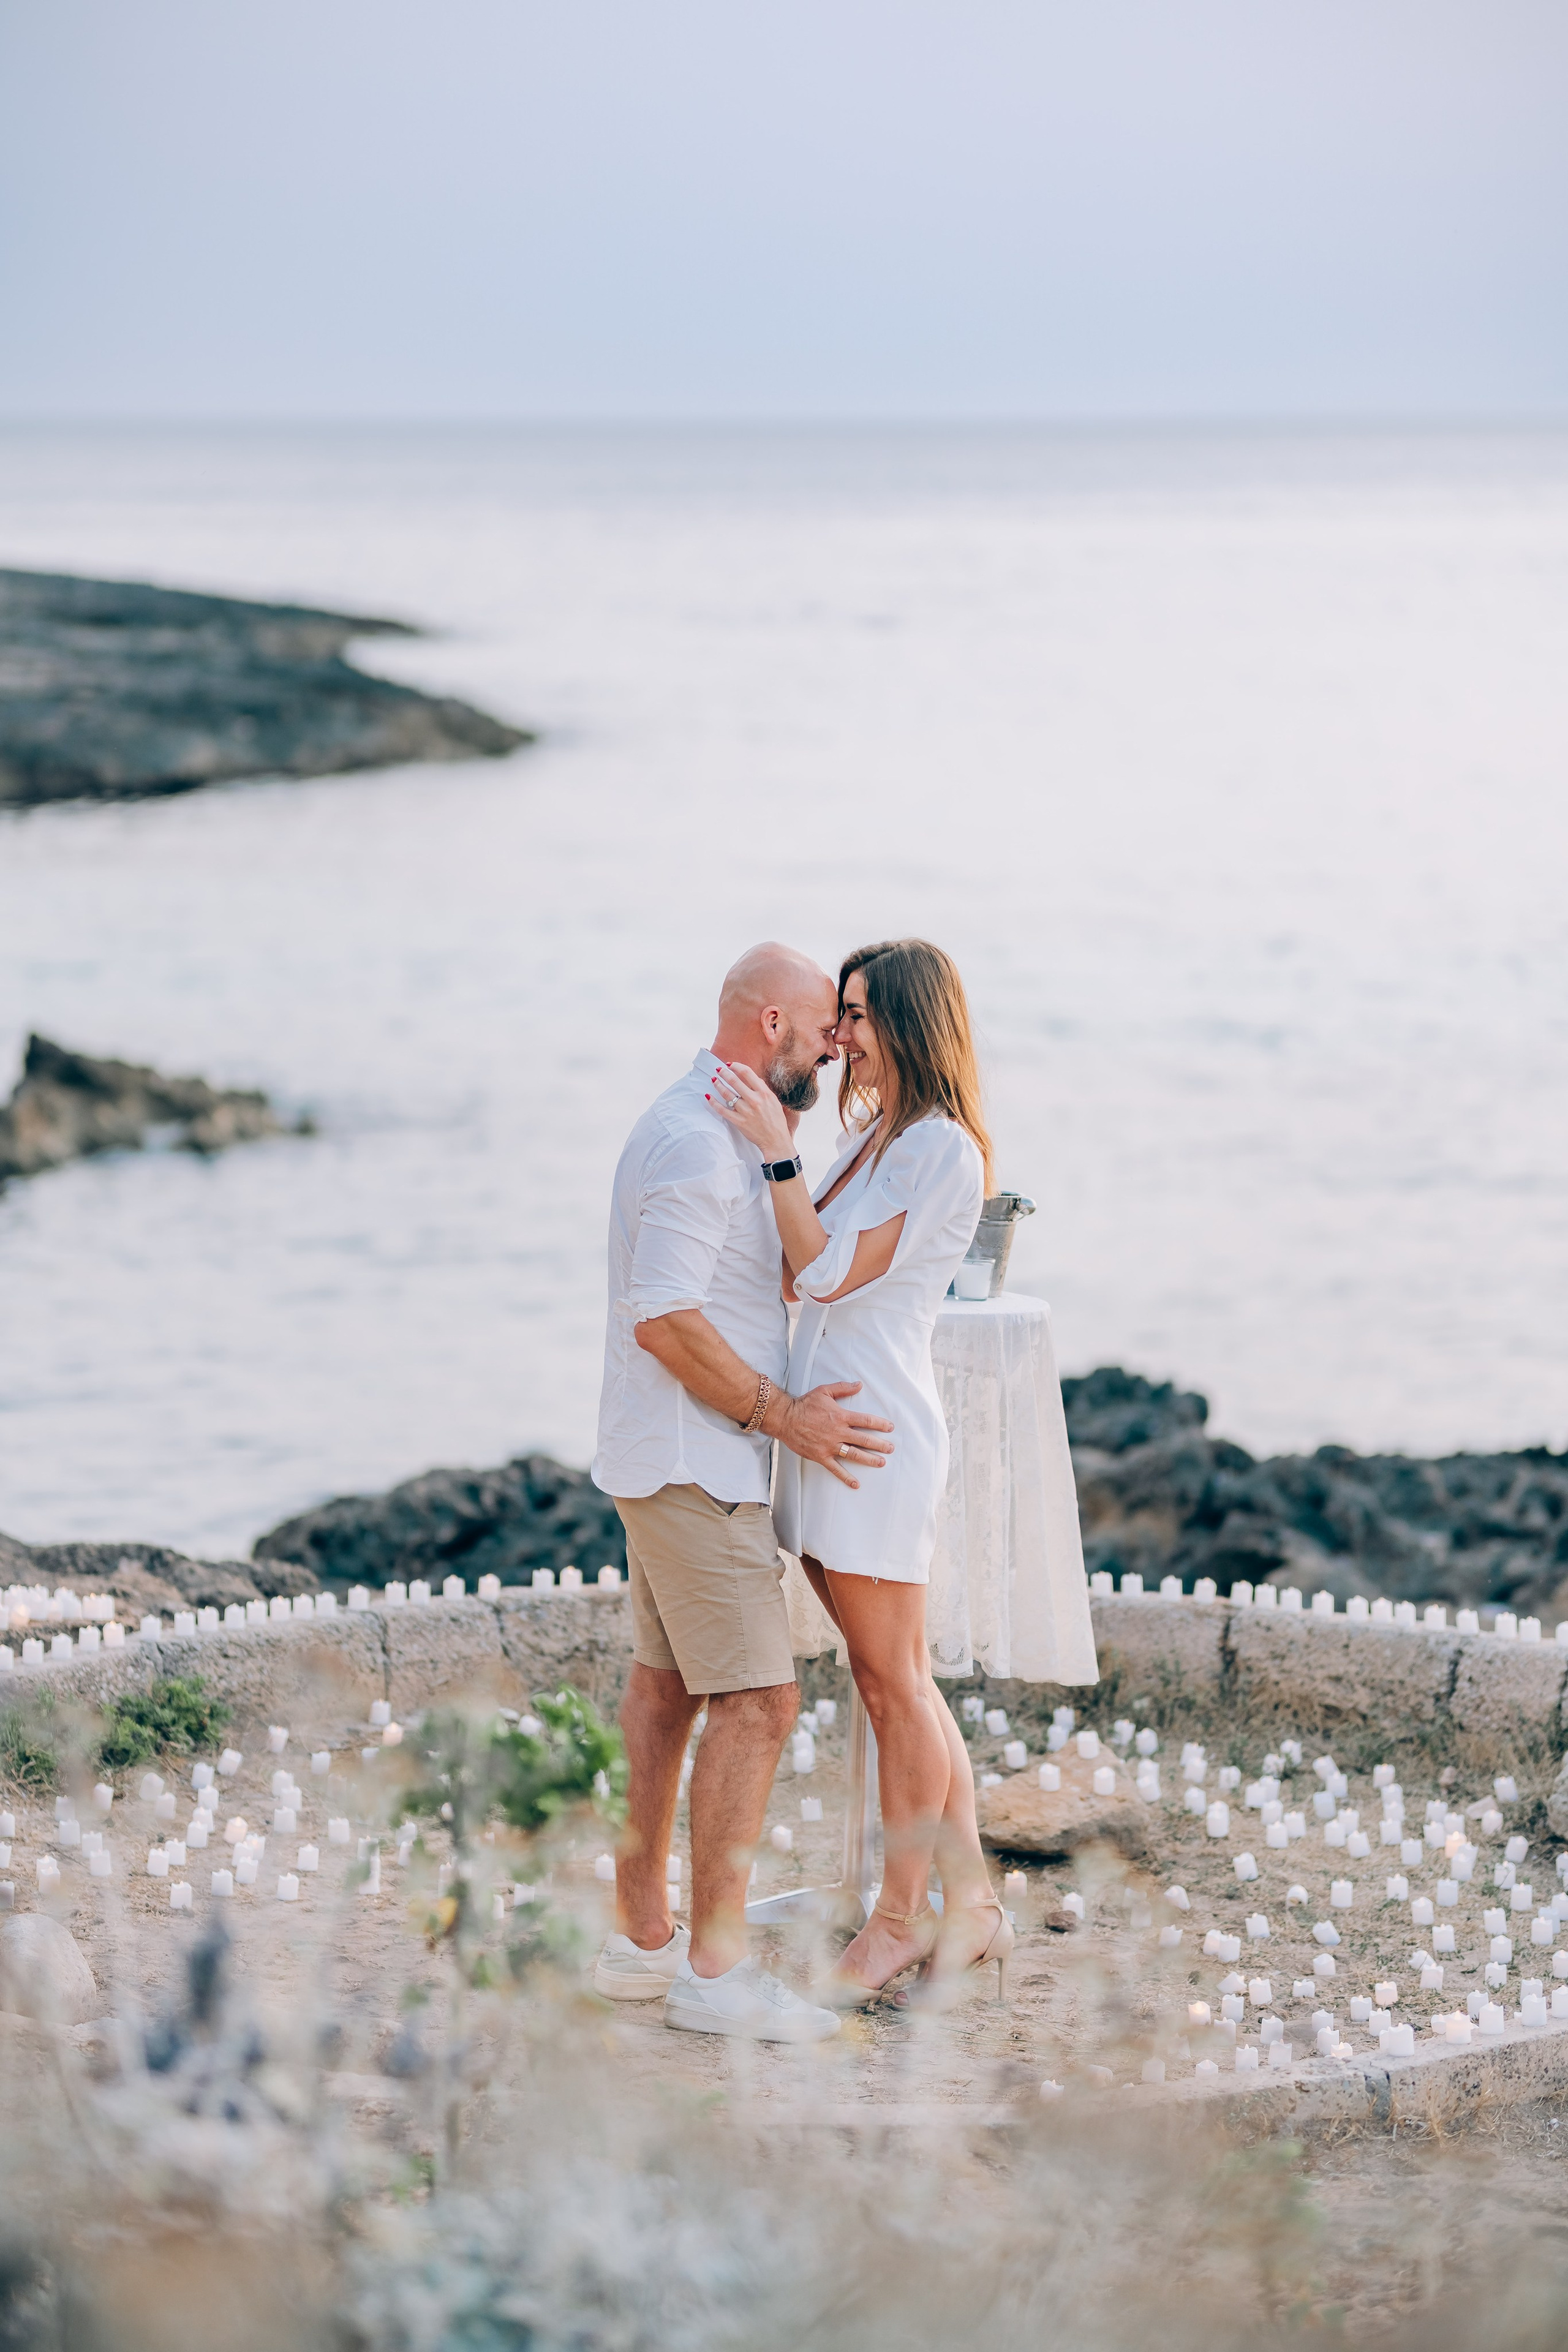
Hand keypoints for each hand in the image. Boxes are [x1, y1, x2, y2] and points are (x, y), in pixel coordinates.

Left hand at [706, 1059, 793, 1160]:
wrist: (775, 1140)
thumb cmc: (776, 1120)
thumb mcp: (774, 1100)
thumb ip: (763, 1088)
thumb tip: (753, 1078)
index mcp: (764, 1093)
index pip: (747, 1073)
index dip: (736, 1066)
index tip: (730, 1064)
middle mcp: (754, 1100)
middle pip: (734, 1081)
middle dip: (723, 1073)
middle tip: (718, 1069)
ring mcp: (745, 1111)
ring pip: (727, 1094)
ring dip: (718, 1085)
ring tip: (713, 1080)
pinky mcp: (738, 1121)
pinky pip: (722, 1110)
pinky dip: (714, 1103)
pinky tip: (708, 1096)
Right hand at [774, 1381, 893, 1488]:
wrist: (785, 1418)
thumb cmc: (804, 1404)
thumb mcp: (824, 1391)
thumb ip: (843, 1388)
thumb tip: (859, 1385)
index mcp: (841, 1417)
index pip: (865, 1421)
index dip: (880, 1424)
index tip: (890, 1428)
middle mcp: (838, 1432)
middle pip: (864, 1440)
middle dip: (880, 1444)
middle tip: (891, 1448)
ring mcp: (830, 1446)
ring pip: (854, 1455)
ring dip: (869, 1459)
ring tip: (881, 1462)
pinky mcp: (821, 1456)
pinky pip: (836, 1469)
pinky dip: (846, 1477)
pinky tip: (856, 1484)